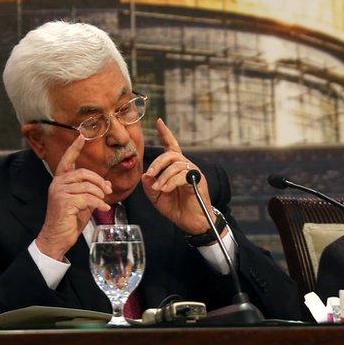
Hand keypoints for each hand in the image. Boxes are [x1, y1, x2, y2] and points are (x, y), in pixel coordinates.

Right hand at [36, 133, 112, 259]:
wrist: (57, 238)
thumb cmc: (69, 220)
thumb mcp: (83, 203)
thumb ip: (92, 191)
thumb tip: (107, 184)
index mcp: (60, 181)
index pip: (67, 159)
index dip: (75, 147)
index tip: (82, 136)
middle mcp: (57, 183)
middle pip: (84, 173)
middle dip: (99, 181)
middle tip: (108, 190)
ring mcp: (59, 192)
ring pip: (87, 186)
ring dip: (100, 194)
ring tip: (104, 202)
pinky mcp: (64, 202)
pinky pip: (88, 198)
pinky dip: (99, 203)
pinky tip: (103, 208)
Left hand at [141, 118, 211, 234]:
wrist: (192, 223)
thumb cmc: (176, 208)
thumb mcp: (157, 197)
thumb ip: (150, 185)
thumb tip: (146, 175)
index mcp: (176, 168)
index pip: (172, 146)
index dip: (166, 134)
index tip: (160, 122)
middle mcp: (186, 166)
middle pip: (171, 154)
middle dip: (157, 163)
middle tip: (150, 174)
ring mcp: (193, 173)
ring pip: (176, 165)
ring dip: (163, 177)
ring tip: (158, 189)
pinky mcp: (197, 181)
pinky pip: (182, 176)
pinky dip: (170, 182)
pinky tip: (165, 190)